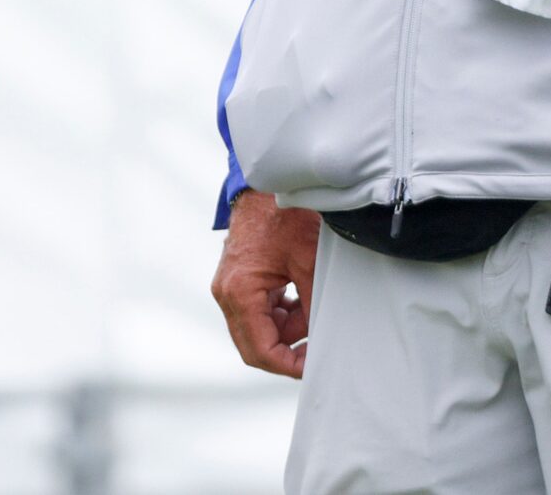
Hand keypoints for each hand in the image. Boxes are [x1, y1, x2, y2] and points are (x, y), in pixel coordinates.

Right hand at [212, 190, 317, 376]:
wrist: (267, 184)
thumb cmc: (285, 215)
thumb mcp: (309, 262)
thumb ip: (313, 305)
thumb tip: (324, 338)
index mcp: (240, 292)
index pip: (260, 350)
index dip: (288, 365)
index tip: (312, 366)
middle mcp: (226, 293)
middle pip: (254, 345)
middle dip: (286, 350)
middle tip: (316, 349)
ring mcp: (228, 287)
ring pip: (256, 329)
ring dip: (285, 328)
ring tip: (312, 311)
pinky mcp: (235, 279)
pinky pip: (255, 311)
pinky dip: (278, 312)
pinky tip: (299, 298)